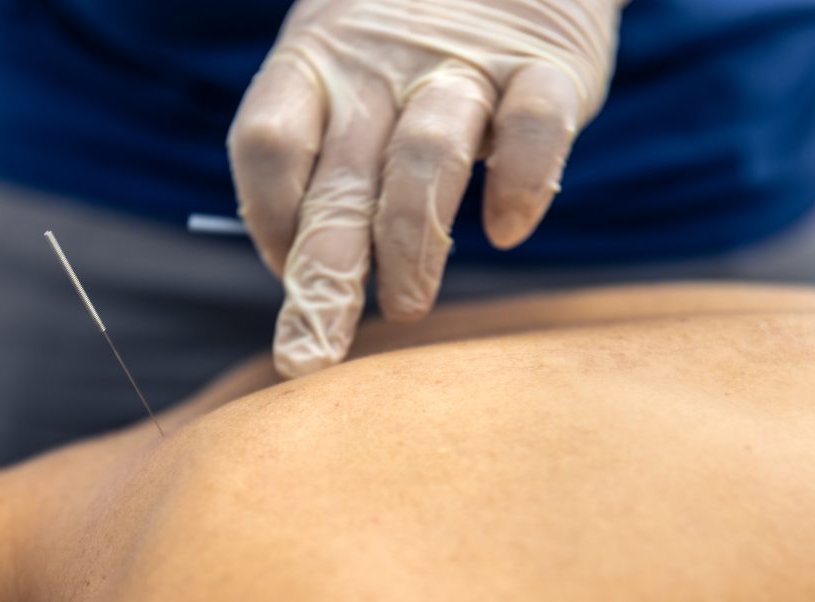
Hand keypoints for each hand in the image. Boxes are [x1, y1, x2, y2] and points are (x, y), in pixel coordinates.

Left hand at [229, 0, 625, 376]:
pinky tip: (508, 230)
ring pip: (425, 159)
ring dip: (412, 245)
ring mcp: (464, 62)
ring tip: (408, 308)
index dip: (268, 219)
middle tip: (310, 355)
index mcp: (318, 62)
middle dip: (322, 278)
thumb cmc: (409, 31)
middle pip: (337, 180)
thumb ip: (326, 153)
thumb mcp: (346, 66)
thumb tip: (294, 263)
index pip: (268, 144)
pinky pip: (533, 128)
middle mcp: (380, 63)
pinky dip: (521, 183)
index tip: (285, 271)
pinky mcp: (546, 66)